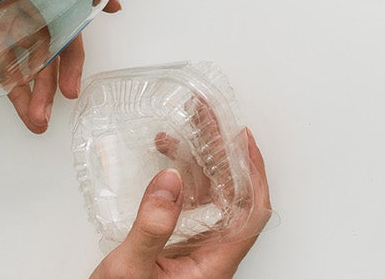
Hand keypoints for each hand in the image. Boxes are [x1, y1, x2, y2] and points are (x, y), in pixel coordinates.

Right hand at [90, 129, 271, 278]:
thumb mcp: (132, 270)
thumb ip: (152, 228)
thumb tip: (171, 182)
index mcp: (214, 264)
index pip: (251, 212)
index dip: (253, 172)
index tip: (243, 139)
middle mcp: (210, 256)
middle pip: (230, 195)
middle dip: (220, 154)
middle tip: (206, 120)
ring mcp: (194, 252)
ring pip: (209, 198)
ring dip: (198, 164)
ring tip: (182, 132)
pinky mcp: (176, 250)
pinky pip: (189, 207)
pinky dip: (181, 181)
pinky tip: (167, 164)